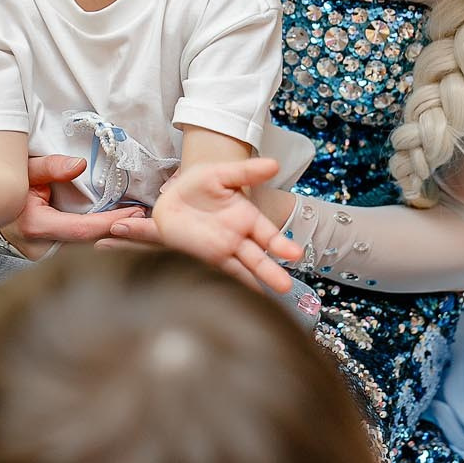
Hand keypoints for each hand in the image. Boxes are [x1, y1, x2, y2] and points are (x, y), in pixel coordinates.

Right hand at [0, 154, 148, 255]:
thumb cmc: (7, 185)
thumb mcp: (27, 169)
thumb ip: (52, 166)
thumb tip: (80, 164)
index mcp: (35, 225)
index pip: (83, 229)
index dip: (112, 221)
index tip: (135, 212)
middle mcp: (39, 248)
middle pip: (89, 247)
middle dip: (118, 234)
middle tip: (145, 219)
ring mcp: (41, 258)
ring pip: (84, 253)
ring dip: (110, 240)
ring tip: (137, 225)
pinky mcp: (45, 259)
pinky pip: (76, 252)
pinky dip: (98, 242)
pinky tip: (117, 232)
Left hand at [151, 157, 293, 293]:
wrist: (169, 199)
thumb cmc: (196, 186)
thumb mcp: (220, 174)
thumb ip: (246, 172)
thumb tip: (274, 164)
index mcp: (246, 217)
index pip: (268, 234)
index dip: (281, 245)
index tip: (294, 254)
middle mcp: (237, 238)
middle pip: (258, 258)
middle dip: (271, 272)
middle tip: (285, 286)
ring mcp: (221, 251)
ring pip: (242, 270)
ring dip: (254, 283)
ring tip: (270, 299)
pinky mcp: (204, 260)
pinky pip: (220, 274)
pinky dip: (231, 286)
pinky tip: (241, 298)